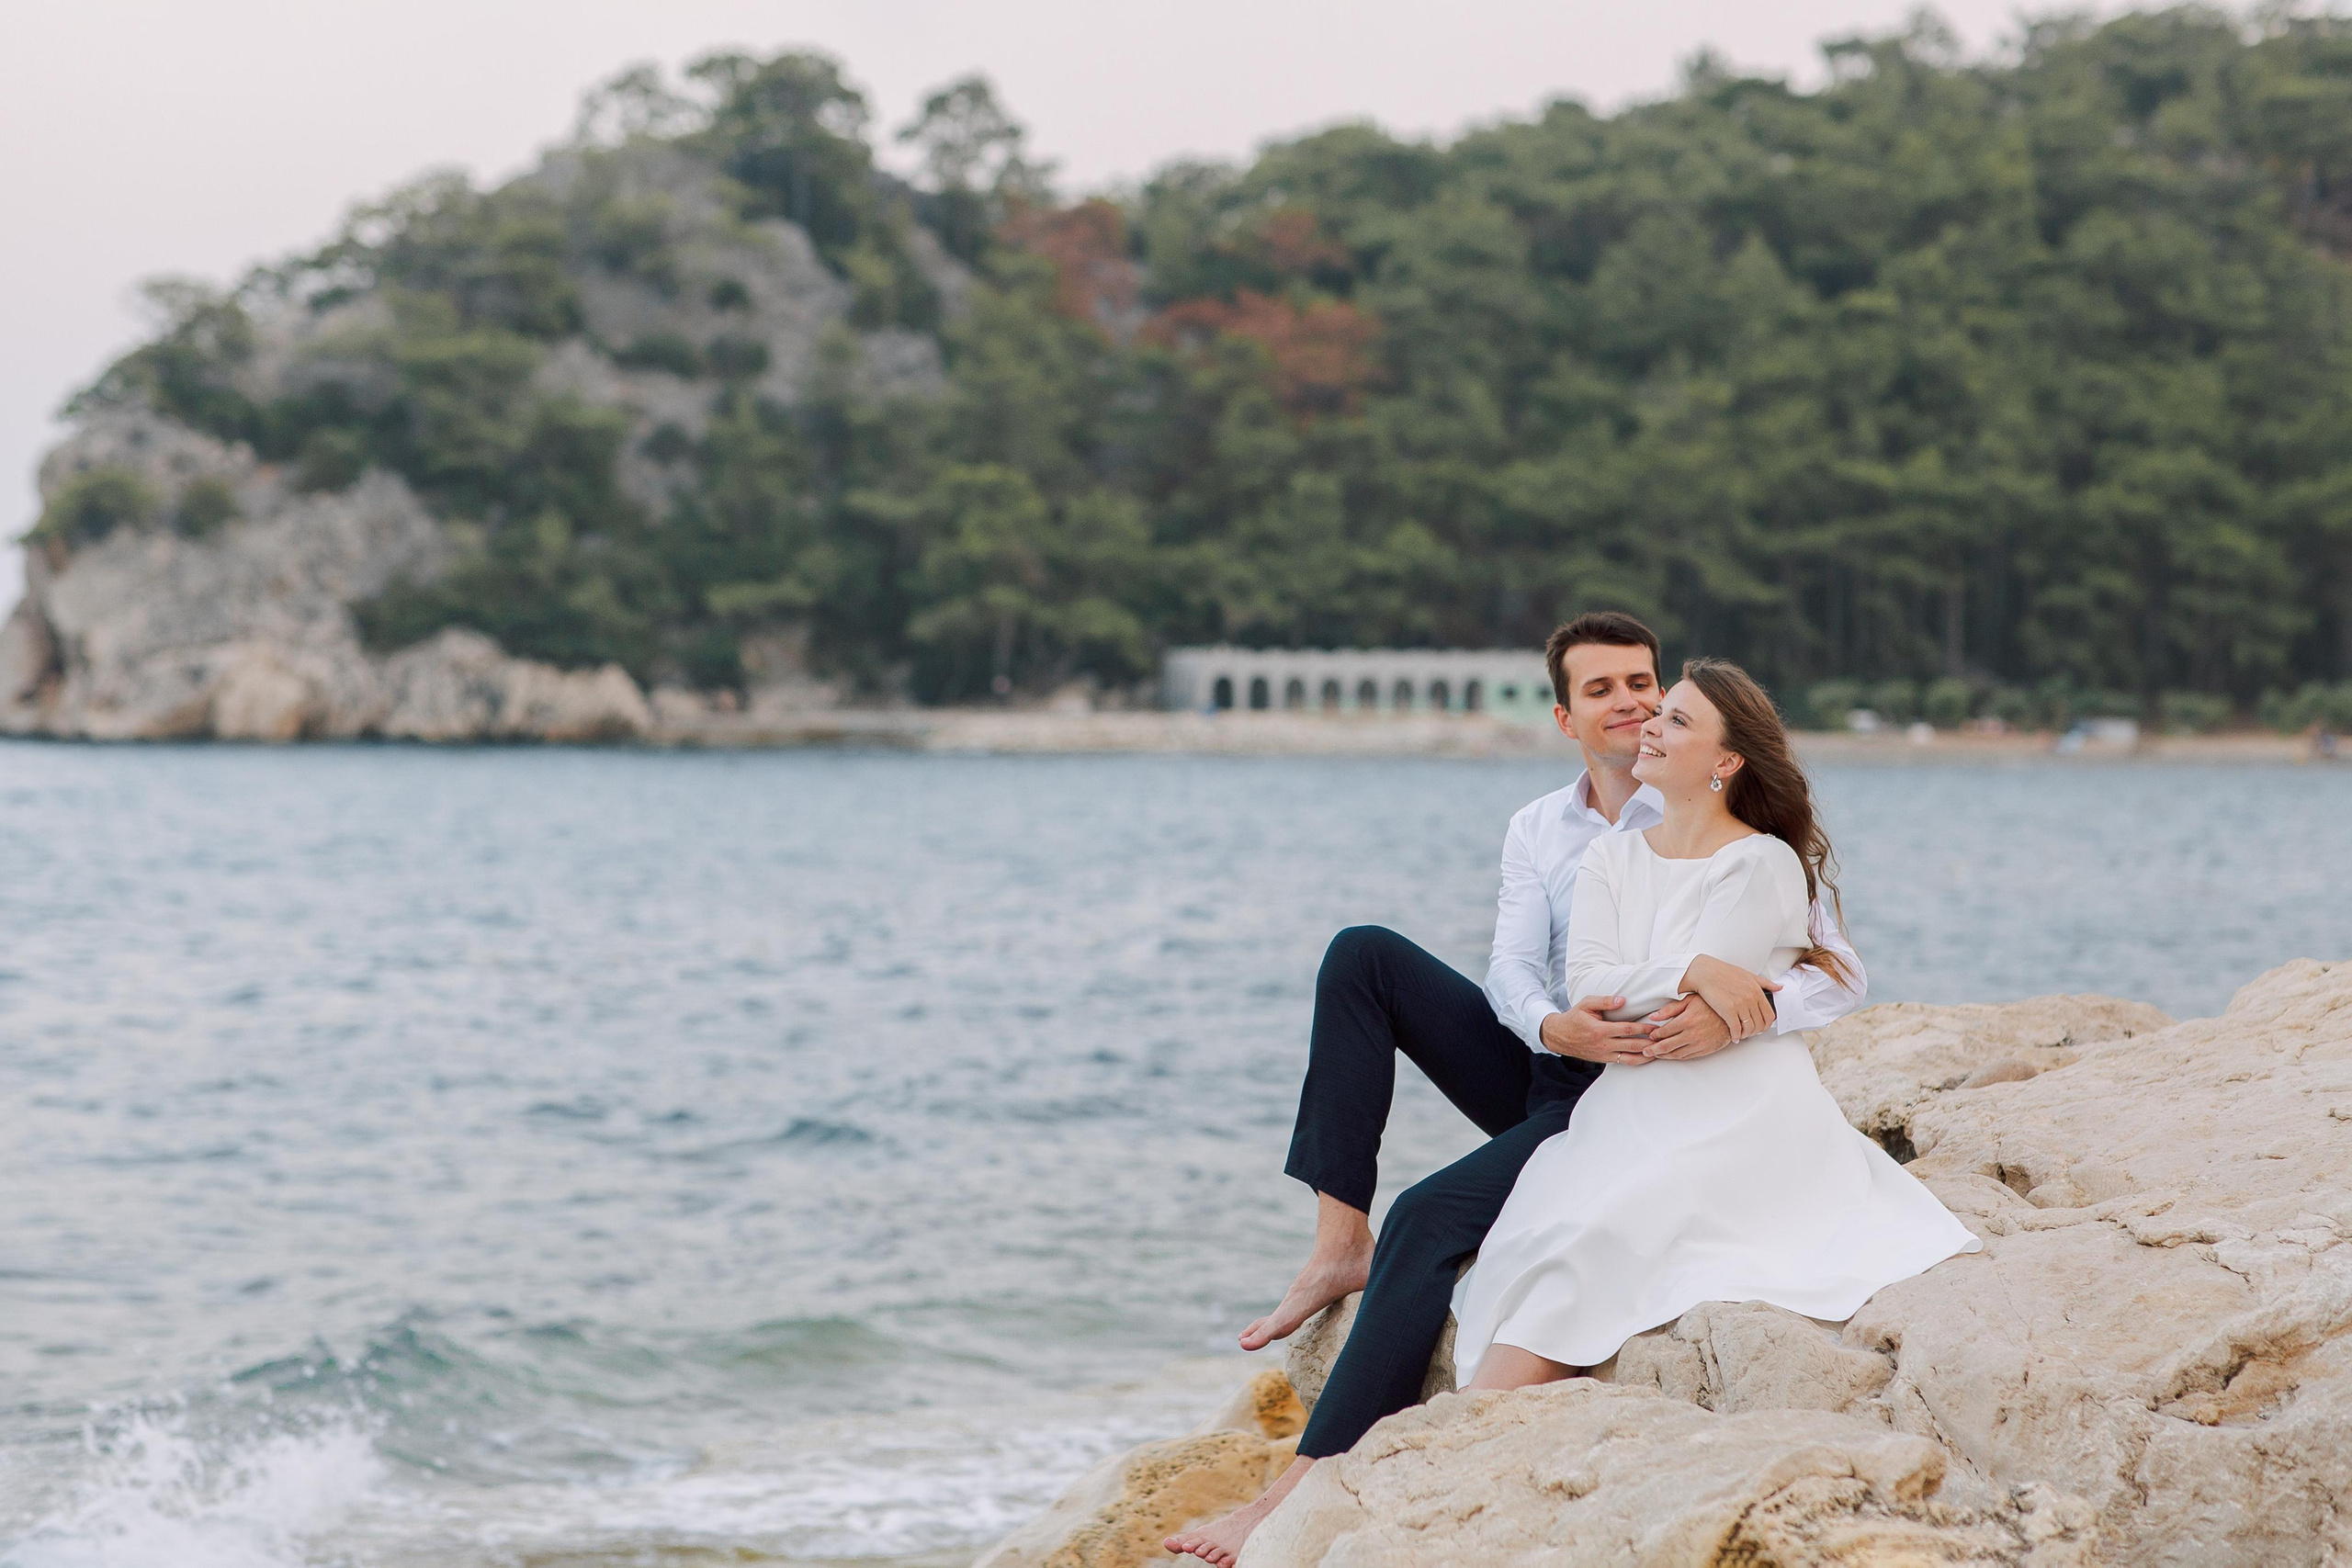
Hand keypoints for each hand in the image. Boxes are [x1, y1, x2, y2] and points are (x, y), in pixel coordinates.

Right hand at [1539, 996, 1655, 1065]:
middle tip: (1665, 1039)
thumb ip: (1604, 1001)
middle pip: (1633, 1045)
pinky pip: (1624, 1062)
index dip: (1643, 1028)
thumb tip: (1622, 1000)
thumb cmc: (1574, 1017)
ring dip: (1647, 1056)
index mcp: (1600, 1030)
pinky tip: (1647, 1057)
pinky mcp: (1604, 1060)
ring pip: (1630, 1058)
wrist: (1559, 1036)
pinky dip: (1637, 1060)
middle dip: (1650, 1043)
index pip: (1627, 1030)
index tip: (1656, 1026)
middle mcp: (1603, 1044)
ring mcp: (1604, 1054)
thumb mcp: (1586, 1004)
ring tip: (1660, 1051)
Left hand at [1643, 995, 1735, 1059]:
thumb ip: (1670, 1009)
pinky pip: (1687, 1056)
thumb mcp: (1690, 1000)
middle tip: (1645, 1051)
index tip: (1649, 1036)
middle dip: (1653, 1050)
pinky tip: (1671, 1055)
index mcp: (1686, 1020)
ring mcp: (1699, 1044)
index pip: (1664, 1032)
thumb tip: (1652, 1016)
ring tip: (1655, 1055)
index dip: (1654, 1035)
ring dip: (1664, 1056)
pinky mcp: (1706, 1050)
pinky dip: (1677, 1057)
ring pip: (1676, 1054)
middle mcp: (1692, 1034)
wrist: (1733, 1015)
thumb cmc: (1711, 1004)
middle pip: (1667, 1046)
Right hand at [1680, 954, 1779, 1041]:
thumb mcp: (1748, 975)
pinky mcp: (1728, 1010)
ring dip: (1745, 1035)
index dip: (1766, 1025)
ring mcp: (1740, 1005)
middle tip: (1749, 1033)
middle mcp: (1750, 998)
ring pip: (1749, 1028)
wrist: (1704, 972)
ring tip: (1741, 1035)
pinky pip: (1736, 1029)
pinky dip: (1735, 1036)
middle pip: (1760, 1024)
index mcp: (1757, 991)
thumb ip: (1765, 983)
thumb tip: (1780, 987)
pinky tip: (1733, 1037)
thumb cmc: (1723, 972)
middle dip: (1755, 1032)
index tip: (1760, 1027)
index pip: (1770, 1015)